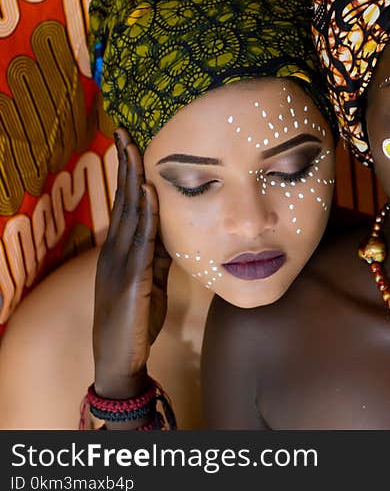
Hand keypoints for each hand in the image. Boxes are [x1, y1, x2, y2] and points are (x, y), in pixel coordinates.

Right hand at [92, 128, 169, 398]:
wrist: (120, 357)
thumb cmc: (136, 320)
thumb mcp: (151, 281)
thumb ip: (158, 256)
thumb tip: (171, 233)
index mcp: (119, 251)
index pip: (125, 204)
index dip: (127, 174)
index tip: (129, 145)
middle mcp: (115, 252)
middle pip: (123, 201)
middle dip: (125, 166)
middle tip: (125, 133)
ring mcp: (120, 264)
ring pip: (129, 214)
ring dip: (134, 181)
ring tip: (134, 150)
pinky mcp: (132, 280)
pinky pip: (141, 242)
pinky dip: (147, 216)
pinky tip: (151, 194)